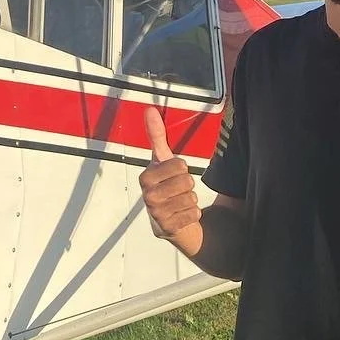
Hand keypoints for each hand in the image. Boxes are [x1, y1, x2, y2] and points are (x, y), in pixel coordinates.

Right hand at [139, 107, 202, 253]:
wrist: (170, 221)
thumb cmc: (167, 186)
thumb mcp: (162, 160)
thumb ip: (156, 135)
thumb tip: (149, 110)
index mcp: (145, 177)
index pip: (179, 164)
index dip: (182, 169)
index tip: (173, 175)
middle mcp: (147, 196)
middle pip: (187, 181)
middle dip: (188, 186)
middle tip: (178, 191)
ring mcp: (156, 214)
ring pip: (192, 198)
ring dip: (192, 201)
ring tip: (181, 203)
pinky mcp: (168, 229)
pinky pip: (194, 215)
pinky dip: (194, 215)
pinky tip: (184, 216)